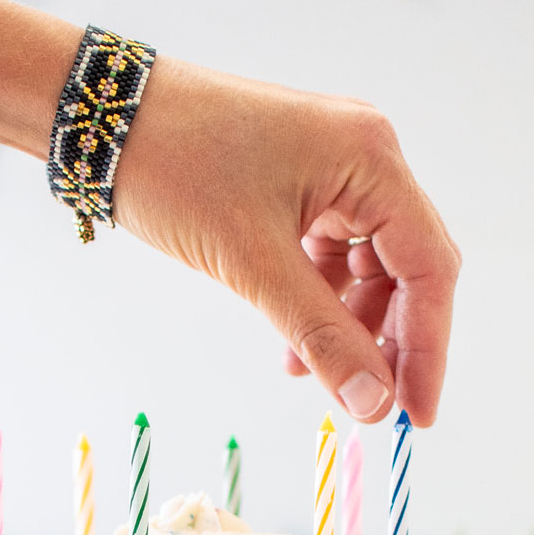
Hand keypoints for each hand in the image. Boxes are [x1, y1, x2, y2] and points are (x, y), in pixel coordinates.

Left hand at [114, 57, 460, 425]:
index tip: (418, 414)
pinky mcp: (300, 182)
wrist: (104, 119)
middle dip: (393, 342)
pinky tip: (291, 343)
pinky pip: (331, 254)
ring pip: (369, 268)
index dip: (429, 347)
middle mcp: (365, 156)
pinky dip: (319, 302)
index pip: (429, 268)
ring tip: (314, 374)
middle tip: (376, 408)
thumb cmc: (175, 167)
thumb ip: (321, 337)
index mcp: (371, 159)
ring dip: (350, 327)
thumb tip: (372, 404)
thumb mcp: (253, 264)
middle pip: (408, 268)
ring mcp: (333, 168)